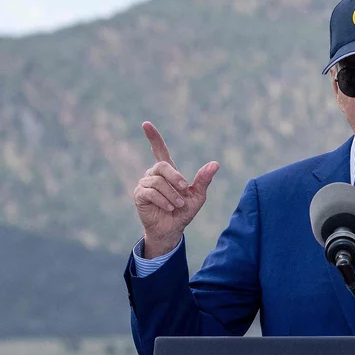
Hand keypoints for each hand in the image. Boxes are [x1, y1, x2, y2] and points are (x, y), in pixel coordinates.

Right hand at [133, 121, 219, 258]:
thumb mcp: (198, 196)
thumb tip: (215, 164)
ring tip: (178, 205)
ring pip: (158, 181)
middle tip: (184, 190)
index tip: (145, 124)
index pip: (159, 150)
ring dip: (172, 195)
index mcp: (168, 172)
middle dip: (175, 178)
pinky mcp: (139, 195)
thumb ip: (204, 179)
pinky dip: (164, 201)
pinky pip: (151, 192)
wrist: (173, 229)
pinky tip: (169, 208)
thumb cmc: (184, 212)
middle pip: (162, 165)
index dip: (153, 138)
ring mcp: (145, 184)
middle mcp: (154, 174)